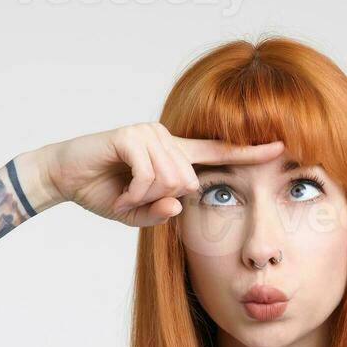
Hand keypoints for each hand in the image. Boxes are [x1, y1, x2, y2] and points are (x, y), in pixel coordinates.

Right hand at [39, 123, 284, 227]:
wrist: (64, 178)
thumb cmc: (103, 192)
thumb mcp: (138, 213)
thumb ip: (162, 213)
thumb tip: (179, 203)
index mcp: (176, 154)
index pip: (219, 151)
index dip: (250, 151)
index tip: (282, 147)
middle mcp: (167, 138)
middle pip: (191, 181)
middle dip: (162, 201)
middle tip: (134, 203)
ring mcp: (149, 133)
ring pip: (172, 179)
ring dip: (145, 198)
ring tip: (124, 197)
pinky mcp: (131, 134)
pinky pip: (149, 175)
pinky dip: (133, 194)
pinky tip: (118, 193)